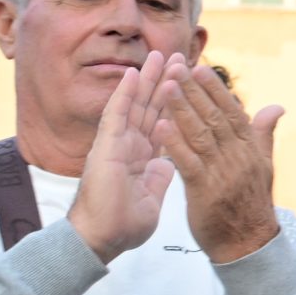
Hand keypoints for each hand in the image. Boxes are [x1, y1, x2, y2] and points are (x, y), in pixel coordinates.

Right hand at [65, 53, 176, 262]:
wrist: (104, 239)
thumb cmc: (124, 224)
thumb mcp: (151, 197)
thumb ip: (158, 176)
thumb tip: (168, 163)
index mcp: (143, 157)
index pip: (164, 123)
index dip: (177, 103)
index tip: (191, 83)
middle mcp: (131, 146)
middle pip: (152, 108)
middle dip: (166, 83)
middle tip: (179, 57)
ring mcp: (117, 144)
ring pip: (135, 105)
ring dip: (149, 80)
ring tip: (161, 55)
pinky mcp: (106, 147)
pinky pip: (117, 115)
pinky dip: (125, 94)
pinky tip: (133, 74)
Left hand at [150, 55, 282, 264]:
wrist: (247, 243)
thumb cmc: (251, 204)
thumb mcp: (263, 166)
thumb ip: (264, 135)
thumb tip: (276, 107)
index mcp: (251, 149)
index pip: (232, 112)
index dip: (215, 90)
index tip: (199, 68)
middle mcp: (238, 157)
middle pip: (214, 118)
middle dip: (194, 91)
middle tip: (178, 67)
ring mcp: (222, 173)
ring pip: (200, 134)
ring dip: (182, 109)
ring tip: (166, 87)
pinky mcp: (205, 191)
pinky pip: (188, 162)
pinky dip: (174, 143)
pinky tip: (160, 126)